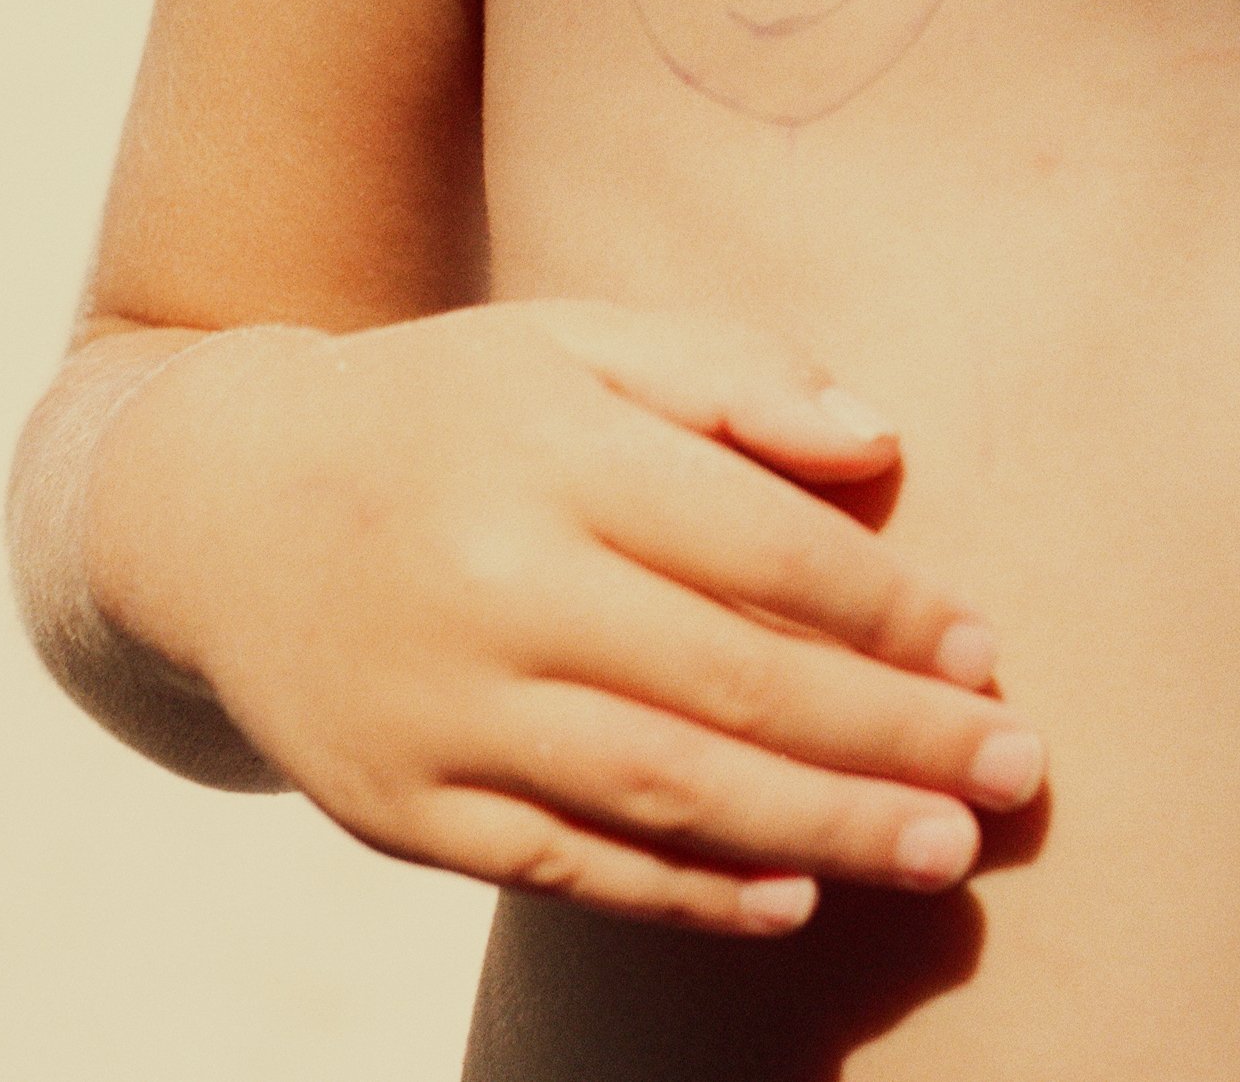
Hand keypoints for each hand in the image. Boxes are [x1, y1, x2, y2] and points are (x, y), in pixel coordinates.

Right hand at [85, 299, 1044, 934]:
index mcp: (552, 451)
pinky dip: (685, 892)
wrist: (222, 508)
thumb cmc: (448, 411)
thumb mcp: (574, 342)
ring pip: (665, 789)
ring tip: (944, 850)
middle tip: (1016, 771)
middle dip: (893, 736)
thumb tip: (883, 440)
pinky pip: (566, 864)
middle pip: (733, 680)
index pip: (759, 542)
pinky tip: (791, 898)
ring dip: (822, 829)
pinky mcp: (399, 806)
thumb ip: (730, 375)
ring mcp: (441, 709)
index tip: (985, 648)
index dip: (887, 606)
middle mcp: (494, 582)